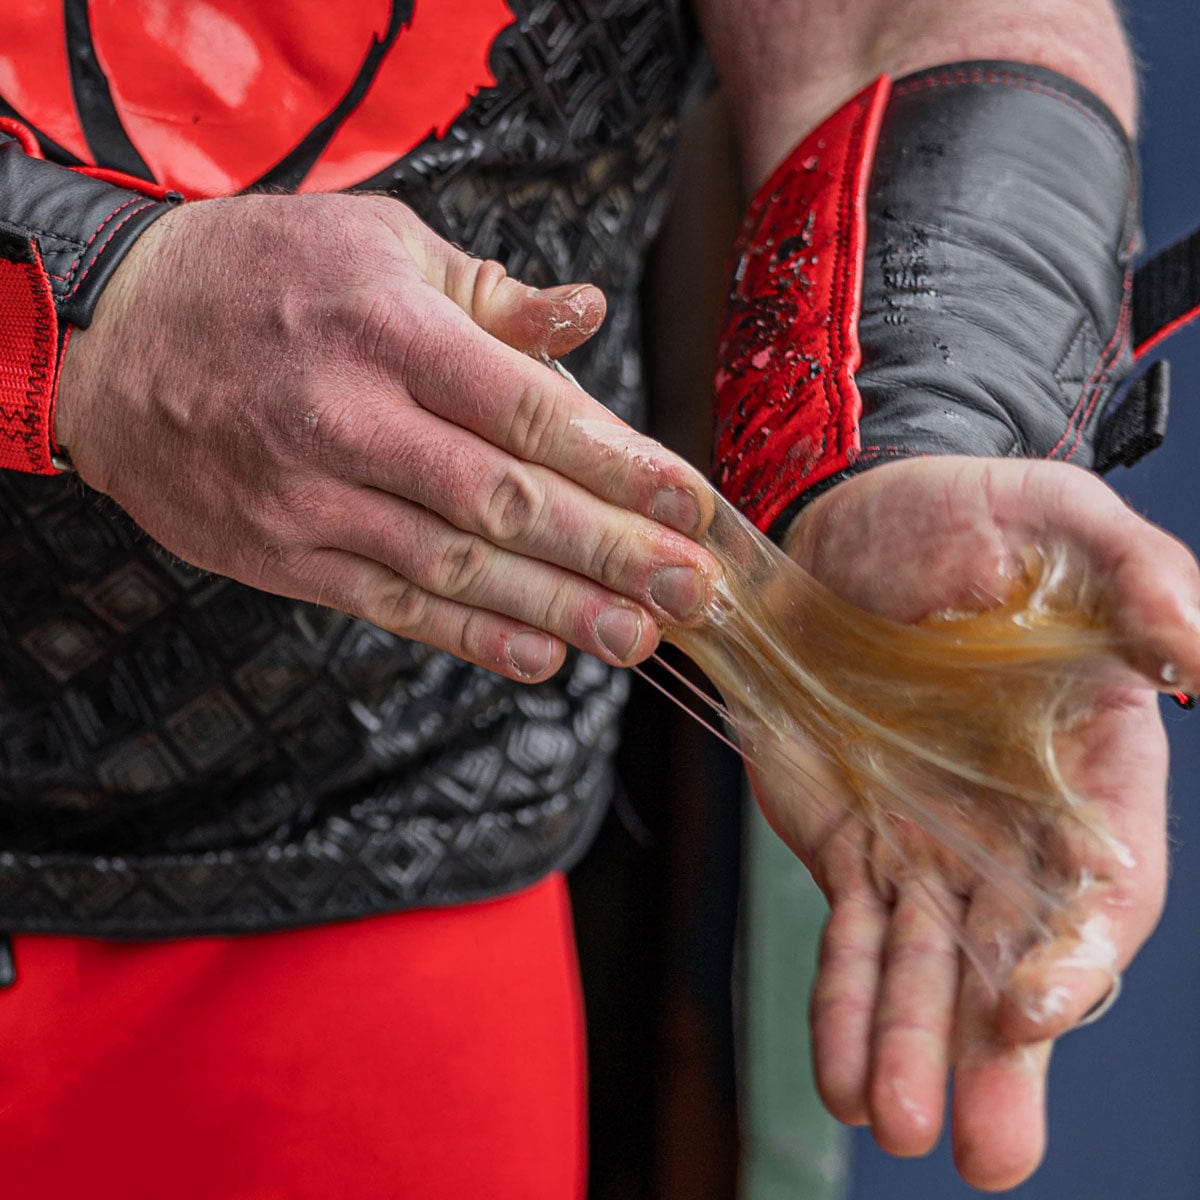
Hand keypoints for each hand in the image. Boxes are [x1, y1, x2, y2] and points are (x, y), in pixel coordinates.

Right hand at [55, 193, 716, 679]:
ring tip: (638, 639)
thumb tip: (586, 316)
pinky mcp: (287, 555)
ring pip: (458, 567)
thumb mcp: (379, 249)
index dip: (619, 464)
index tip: (691, 507)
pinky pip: (394, 605)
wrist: (117, 340)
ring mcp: (314, 499)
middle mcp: (352, 420)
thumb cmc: (265, 278)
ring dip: (557, 610)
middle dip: (610, 553)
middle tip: (691, 595)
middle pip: (506, 502)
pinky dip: (471, 637)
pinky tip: (540, 658)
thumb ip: (489, 297)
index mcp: (390, 330)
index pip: (528, 412)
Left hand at [753, 456, 1199, 1190]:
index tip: (1038, 1004)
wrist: (852, 526)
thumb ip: (1139, 584)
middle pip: (1019, 959)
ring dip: (913, 1049)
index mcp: (1092, 768)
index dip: (1081, 948)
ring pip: (929, 968)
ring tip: (896, 1123)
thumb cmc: (971, 516)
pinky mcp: (852, 843)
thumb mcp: (1061, 525)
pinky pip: (853, 934)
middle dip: (1001, 1055)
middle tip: (983, 1151)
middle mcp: (1016, 828)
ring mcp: (931, 844)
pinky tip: (843, 1074)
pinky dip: (845, 1001)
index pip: (1106, 881)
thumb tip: (1198, 656)